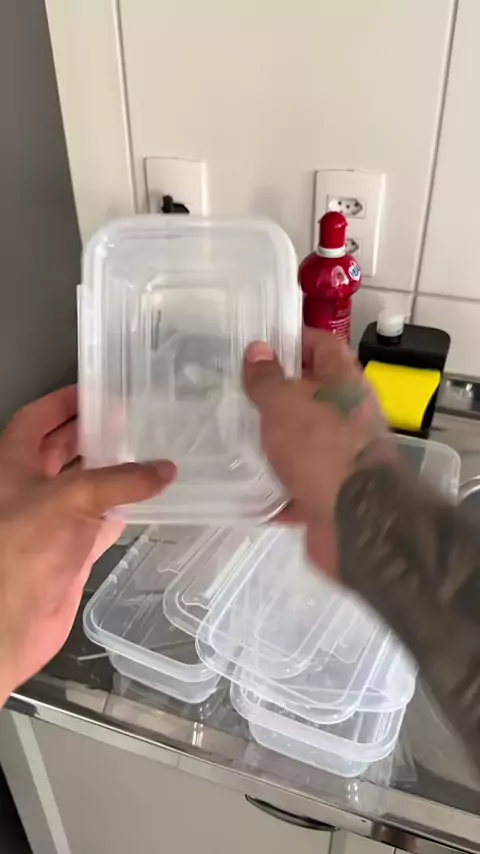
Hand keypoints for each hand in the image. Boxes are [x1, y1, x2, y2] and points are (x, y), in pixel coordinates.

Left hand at [0, 387, 175, 703]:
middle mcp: (28, 489)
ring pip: (84, 487)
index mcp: (11, 465)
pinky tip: (146, 504)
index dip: (62, 403)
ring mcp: (50, 521)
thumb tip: (165, 470)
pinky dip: (120, 513)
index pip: (35, 420)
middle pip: (62, 450)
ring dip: (111, 473)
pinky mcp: (69, 550)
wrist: (10, 624)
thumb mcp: (70, 499)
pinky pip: (99, 523)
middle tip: (129, 420)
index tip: (96, 391)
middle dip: (92, 434)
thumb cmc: (20, 551)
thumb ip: (119, 481)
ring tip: (146, 454)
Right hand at [243, 329, 394, 574]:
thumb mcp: (285, 404)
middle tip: (234, 390)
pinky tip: (241, 481)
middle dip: (274, 393)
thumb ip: (268, 378)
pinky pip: (295, 481)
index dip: (294, 339)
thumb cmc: (321, 449)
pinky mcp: (329, 491)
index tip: (258, 344)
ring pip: (301, 439)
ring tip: (230, 433)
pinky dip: (272, 484)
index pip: (323, 346)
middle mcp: (348, 416)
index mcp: (344, 384)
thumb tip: (259, 350)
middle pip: (310, 394)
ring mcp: (340, 456)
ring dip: (271, 439)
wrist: (354, 521)